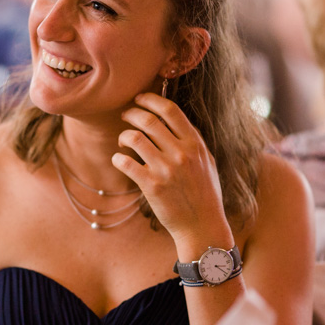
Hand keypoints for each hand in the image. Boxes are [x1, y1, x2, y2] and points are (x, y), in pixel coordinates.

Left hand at [112, 92, 230, 247]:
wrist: (202, 225)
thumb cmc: (204, 193)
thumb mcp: (207, 161)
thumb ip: (191, 140)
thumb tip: (173, 119)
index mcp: (195, 144)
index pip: (170, 110)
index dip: (150, 99)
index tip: (139, 99)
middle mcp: (181, 153)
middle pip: (148, 120)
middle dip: (131, 113)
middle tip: (124, 116)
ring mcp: (166, 170)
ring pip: (134, 138)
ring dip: (123, 135)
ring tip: (123, 141)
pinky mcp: (152, 186)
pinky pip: (126, 163)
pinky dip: (118, 158)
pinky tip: (119, 159)